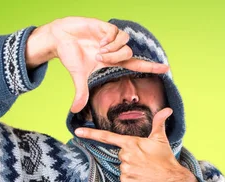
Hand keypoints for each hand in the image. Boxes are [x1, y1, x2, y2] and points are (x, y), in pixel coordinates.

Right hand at [26, 17, 169, 112]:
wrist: (58, 38)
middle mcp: (114, 50)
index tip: (166, 68)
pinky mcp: (105, 27)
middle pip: (131, 55)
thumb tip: (74, 110)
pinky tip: (98, 41)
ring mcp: (111, 38)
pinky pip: (116, 33)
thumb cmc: (70, 55)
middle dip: (117, 58)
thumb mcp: (78, 77)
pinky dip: (108, 40)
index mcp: (112, 61)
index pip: (136, 65)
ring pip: (126, 45)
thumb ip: (81, 93)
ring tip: (98, 50)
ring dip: (112, 50)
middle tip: (100, 58)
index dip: (151, 67)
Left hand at [74, 108, 190, 181]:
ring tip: (145, 169)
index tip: (77, 132)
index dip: (91, 134)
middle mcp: (125, 156)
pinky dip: (132, 178)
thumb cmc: (166, 159)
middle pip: (120, 154)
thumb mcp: (161, 139)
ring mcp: (125, 170)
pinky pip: (124, 178)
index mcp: (131, 143)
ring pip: (122, 166)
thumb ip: (159, 122)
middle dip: (130, 156)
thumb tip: (167, 109)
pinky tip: (142, 177)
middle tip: (145, 159)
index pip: (107, 137)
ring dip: (132, 167)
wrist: (172, 180)